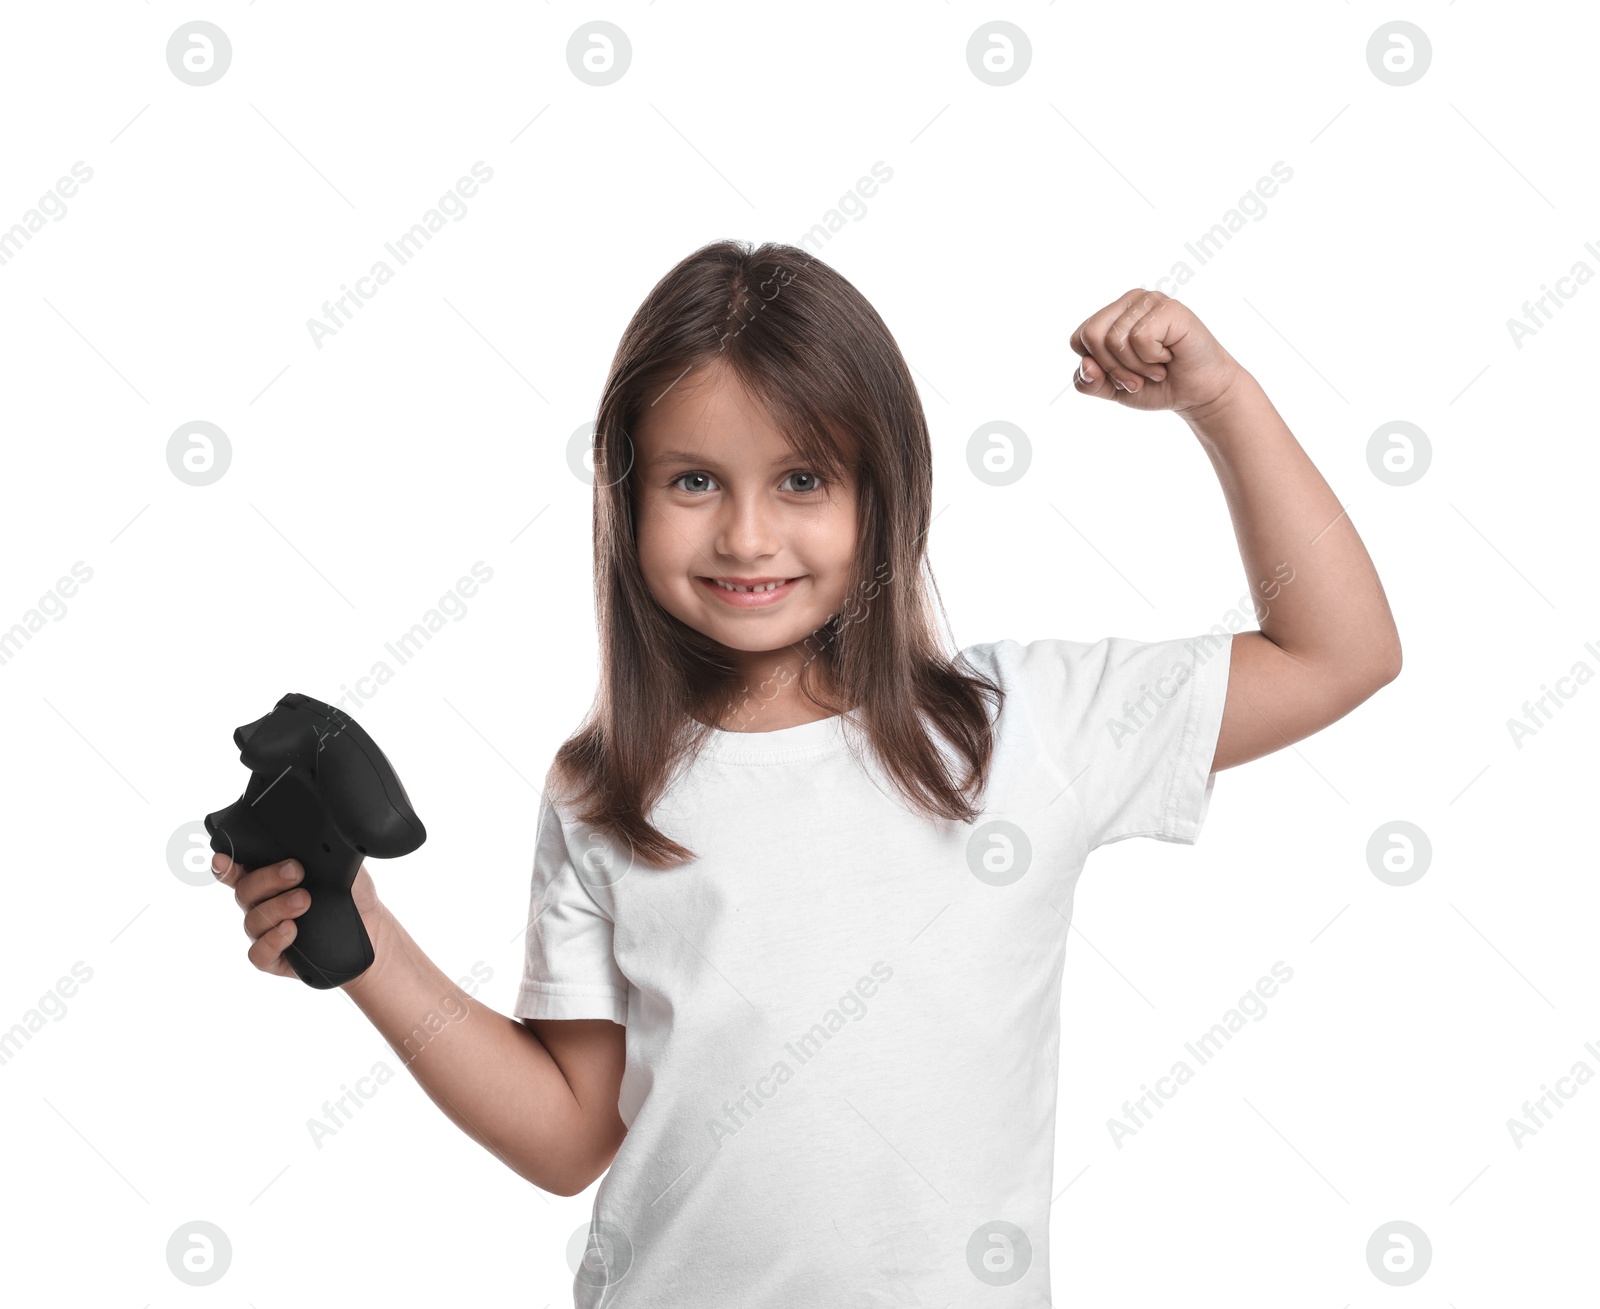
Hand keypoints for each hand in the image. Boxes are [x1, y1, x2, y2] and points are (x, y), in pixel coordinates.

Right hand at [211, 851, 385, 985]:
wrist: (371, 925)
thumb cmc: (349, 891)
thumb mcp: (336, 862)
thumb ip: (315, 849)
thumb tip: (311, 832)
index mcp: (270, 877)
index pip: (238, 870)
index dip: (225, 865)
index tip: (222, 858)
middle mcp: (262, 904)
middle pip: (245, 891)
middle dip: (268, 878)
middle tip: (296, 871)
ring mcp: (266, 932)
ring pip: (253, 921)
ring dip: (277, 908)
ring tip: (304, 900)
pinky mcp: (275, 958)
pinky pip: (259, 954)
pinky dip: (272, 941)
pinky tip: (292, 930)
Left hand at [1070, 289, 1243, 417]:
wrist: (1198, 393)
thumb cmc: (1156, 386)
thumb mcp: (1112, 390)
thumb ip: (1088, 382)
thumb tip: (1086, 363)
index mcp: (1110, 316)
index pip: (1078, 339)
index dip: (1096, 367)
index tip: (1122, 377)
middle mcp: (1128, 302)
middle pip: (1091, 335)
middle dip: (1113, 368)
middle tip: (1138, 377)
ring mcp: (1149, 301)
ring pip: (1114, 338)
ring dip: (1136, 367)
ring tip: (1156, 367)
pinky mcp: (1168, 308)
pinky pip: (1140, 337)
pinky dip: (1152, 358)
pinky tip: (1169, 356)